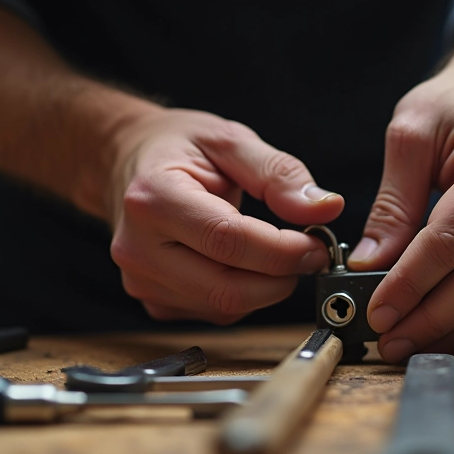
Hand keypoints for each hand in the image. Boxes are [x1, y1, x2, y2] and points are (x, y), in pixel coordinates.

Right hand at [98, 107, 343, 323]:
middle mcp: (137, 247)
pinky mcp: (153, 302)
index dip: (282, 250)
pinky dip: (243, 295)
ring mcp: (141, 281)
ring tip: (273, 250)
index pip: (227, 240)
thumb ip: (278, 173)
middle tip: (309, 254)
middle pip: (225, 288)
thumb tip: (324, 209)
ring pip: (223, 307)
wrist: (129, 163)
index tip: (317, 244)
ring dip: (264, 288)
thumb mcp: (230, 140)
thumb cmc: (179, 149)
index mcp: (153, 198)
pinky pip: (213, 313)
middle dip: (280, 277)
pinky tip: (242, 263)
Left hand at [348, 24, 453, 361]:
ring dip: (451, 329)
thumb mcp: (410, 134)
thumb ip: (392, 203)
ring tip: (406, 342)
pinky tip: (439, 329)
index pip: (451, 242)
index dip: (410, 284)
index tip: (376, 313)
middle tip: (387, 340)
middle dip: (429, 319)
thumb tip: (369, 266)